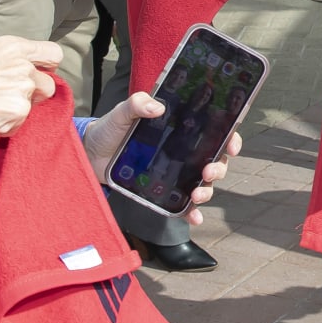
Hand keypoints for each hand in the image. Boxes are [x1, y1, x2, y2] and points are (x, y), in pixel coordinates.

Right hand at [0, 36, 61, 146]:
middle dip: (33, 95)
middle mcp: (25, 65)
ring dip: (17, 111)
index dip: (48, 67)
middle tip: (4, 99)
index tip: (39, 74)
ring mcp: (24, 89)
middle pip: (48, 86)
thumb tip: (25, 72)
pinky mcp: (19, 112)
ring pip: (33, 107)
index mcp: (15, 47)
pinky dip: (4, 126)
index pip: (54, 54)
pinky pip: (18, 125)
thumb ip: (10, 60)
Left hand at [82, 91, 242, 226]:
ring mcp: (175, 173)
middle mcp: (184, 151)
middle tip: (208, 172)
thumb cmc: (110, 130)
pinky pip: (183, 205)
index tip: (231, 146)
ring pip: (203, 183)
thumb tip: (156, 106)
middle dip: (218, 168)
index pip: (215, 132)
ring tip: (196, 195)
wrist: (90, 155)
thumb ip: (136, 104)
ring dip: (207, 191)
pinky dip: (192, 212)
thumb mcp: (122, 113)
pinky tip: (194, 218)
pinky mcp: (163, 191)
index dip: (230, 138)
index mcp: (181, 129)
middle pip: (215, 160)